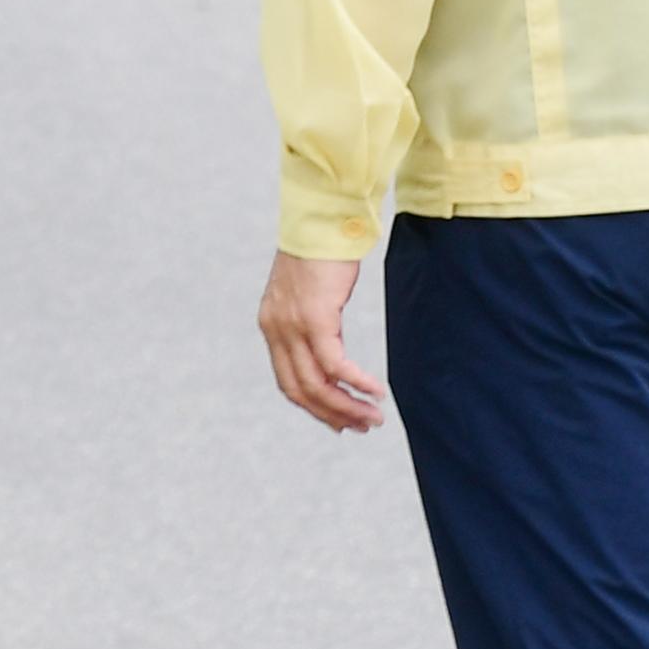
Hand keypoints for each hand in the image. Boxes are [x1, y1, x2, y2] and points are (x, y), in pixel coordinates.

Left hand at [258, 250, 387, 432]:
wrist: (322, 220)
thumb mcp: (311, 297)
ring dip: (347, 406)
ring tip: (374, 417)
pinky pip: (335, 364)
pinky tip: (376, 391)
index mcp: (272, 326)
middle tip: (363, 427)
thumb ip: (314, 326)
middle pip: (300, 390)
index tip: (340, 423)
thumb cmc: (322, 256)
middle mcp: (275, 329)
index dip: (314, 408)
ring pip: (316, 383)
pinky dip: (357, 383)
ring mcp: (291, 325)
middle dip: (333, 414)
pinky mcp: (313, 317)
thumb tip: (330, 354)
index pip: (287, 381)